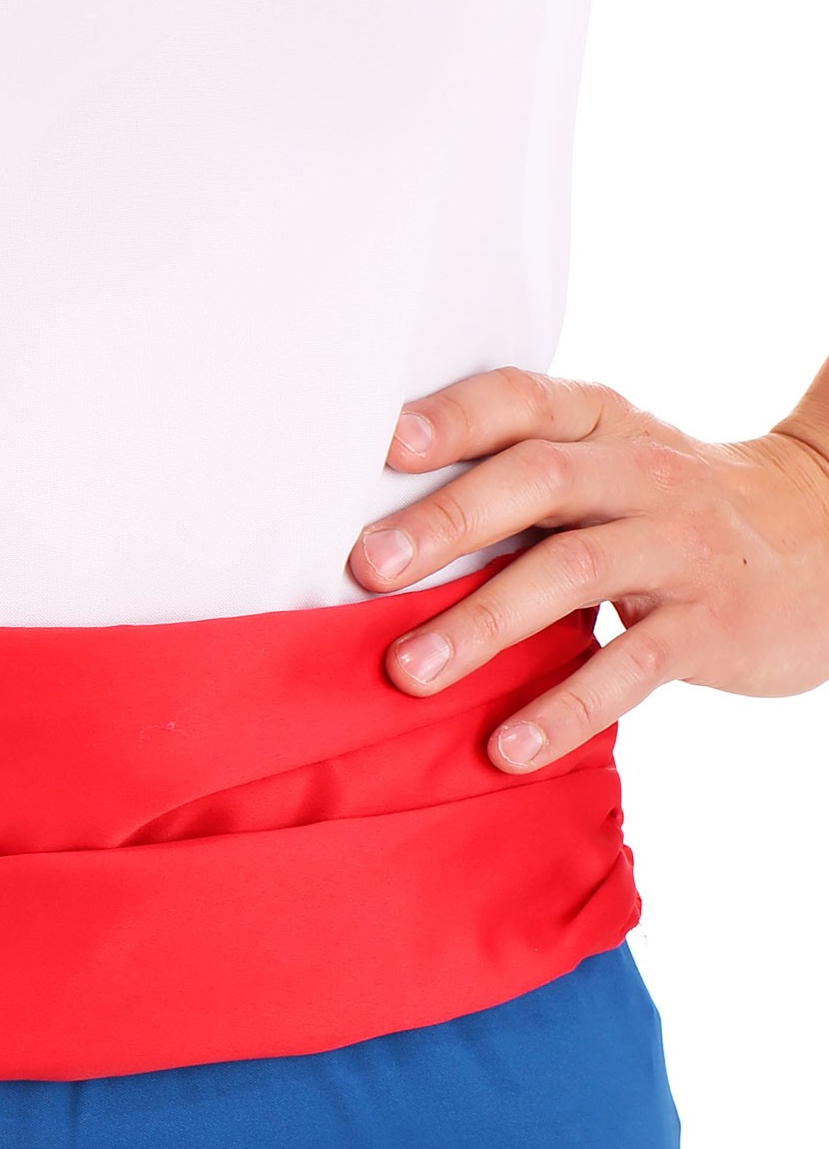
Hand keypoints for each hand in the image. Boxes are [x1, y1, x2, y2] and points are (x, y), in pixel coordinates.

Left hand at [348, 365, 828, 770]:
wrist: (824, 543)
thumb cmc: (666, 513)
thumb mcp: (604, 473)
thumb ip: (514, 483)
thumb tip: (370, 536)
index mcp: (600, 426)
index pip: (521, 399)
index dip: (452, 417)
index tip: (379, 444)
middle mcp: (640, 472)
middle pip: (537, 479)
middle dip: (445, 523)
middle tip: (365, 570)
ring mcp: (680, 546)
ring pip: (574, 570)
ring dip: (484, 623)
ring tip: (410, 672)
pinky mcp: (712, 624)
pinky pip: (632, 666)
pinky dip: (566, 708)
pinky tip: (508, 748)